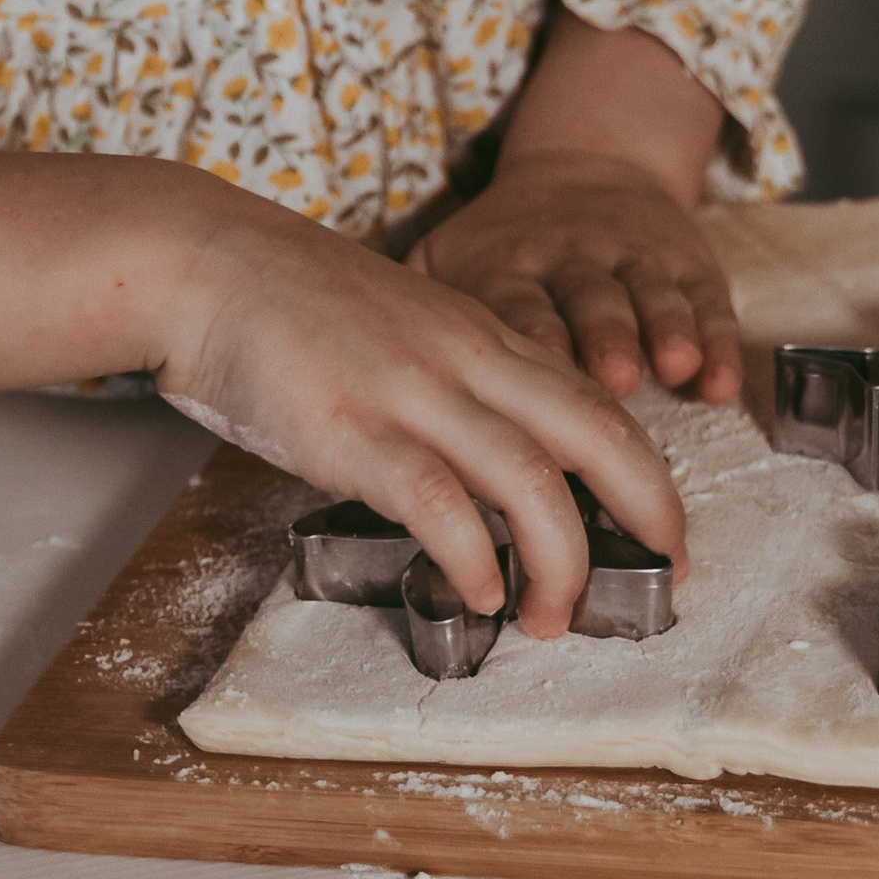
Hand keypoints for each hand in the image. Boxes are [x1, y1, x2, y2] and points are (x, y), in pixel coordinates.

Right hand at [152, 172, 684, 634]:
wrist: (211, 262)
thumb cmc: (295, 302)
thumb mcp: (405, 326)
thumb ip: (453, 379)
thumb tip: (484, 464)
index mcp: (483, 334)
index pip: (595, 402)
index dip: (645, 469)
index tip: (663, 527)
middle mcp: (467, 358)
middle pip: (596, 431)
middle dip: (648, 507)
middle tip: (667, 575)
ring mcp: (413, 391)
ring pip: (531, 476)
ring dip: (560, 558)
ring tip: (556, 617)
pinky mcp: (354, 428)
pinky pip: (436, 500)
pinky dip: (472, 555)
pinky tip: (480, 595)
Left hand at [417, 156, 744, 410]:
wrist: (589, 161)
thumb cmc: (503, 243)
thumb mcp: (446, 259)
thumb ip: (415, 311)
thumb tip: (366, 385)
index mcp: (506, 261)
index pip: (515, 300)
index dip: (529, 334)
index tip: (531, 378)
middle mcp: (573, 255)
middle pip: (590, 296)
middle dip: (604, 336)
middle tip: (613, 377)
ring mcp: (635, 256)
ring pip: (651, 293)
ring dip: (665, 330)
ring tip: (677, 366)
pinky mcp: (686, 260)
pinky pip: (706, 299)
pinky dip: (717, 340)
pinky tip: (719, 381)